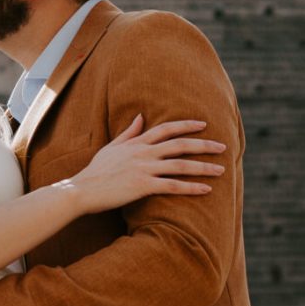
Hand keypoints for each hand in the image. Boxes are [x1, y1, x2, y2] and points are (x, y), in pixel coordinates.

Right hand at [71, 117, 225, 213]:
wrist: (81, 189)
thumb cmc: (95, 171)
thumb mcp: (112, 147)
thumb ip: (129, 132)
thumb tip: (141, 116)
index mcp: (137, 143)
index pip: (166, 129)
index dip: (186, 125)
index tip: (203, 124)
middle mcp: (143, 152)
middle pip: (179, 144)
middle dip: (203, 145)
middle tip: (223, 146)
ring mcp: (144, 169)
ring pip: (180, 165)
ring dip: (203, 167)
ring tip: (221, 169)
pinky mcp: (143, 186)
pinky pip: (173, 186)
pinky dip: (191, 187)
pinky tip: (206, 189)